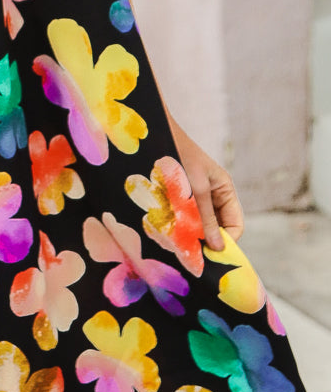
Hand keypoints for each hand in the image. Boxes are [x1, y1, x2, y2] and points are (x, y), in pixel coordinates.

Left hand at [167, 114, 243, 251]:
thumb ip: (207, 218)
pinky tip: (171, 230)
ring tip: (180, 241)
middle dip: (208, 239)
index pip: (235, 225)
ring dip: (193, 233)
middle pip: (219, 227)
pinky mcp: (182, 197)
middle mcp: (215, 195)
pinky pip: (188, 217)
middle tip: (193, 251)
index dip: (227, 241)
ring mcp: (199, 196)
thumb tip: (219, 247)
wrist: (157, 136)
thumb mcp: (197, 189)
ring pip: (202, 224)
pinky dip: (183, 225)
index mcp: (225, 190)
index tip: (211, 254)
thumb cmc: (181, 157)